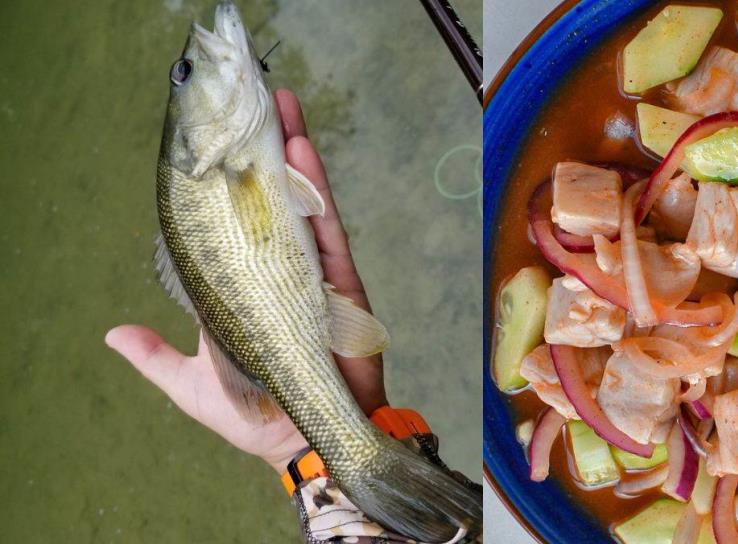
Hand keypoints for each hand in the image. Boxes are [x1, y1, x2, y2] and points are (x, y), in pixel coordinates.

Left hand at [106, 89, 387, 473]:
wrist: (304, 441)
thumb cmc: (250, 413)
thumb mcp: (187, 383)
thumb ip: (155, 356)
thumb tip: (113, 332)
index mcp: (243, 286)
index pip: (232, 222)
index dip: (228, 182)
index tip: (217, 143)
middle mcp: (277, 268)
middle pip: (269, 198)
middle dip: (264, 150)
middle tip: (257, 100)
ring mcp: (310, 269)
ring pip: (299, 200)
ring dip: (290, 151)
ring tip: (281, 104)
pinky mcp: (340, 279)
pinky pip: (325, 226)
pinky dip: (315, 187)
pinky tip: (302, 149)